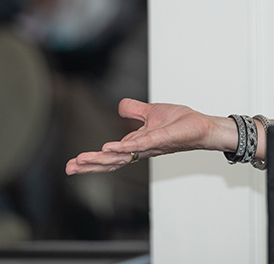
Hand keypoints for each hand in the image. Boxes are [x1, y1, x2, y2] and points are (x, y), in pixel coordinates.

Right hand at [65, 98, 236, 173]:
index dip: (93, 160)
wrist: (203, 127)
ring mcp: (150, 146)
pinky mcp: (162, 139)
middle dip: (90, 165)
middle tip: (70, 168)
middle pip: (112, 161)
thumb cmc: (181, 123)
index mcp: (137, 145)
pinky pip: (140, 145)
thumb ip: (135, 111)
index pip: (111, 155)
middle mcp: (141, 150)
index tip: (73, 163)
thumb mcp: (152, 112)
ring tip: (82, 160)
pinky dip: (124, 147)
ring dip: (101, 159)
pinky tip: (110, 148)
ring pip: (122, 156)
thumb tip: (119, 106)